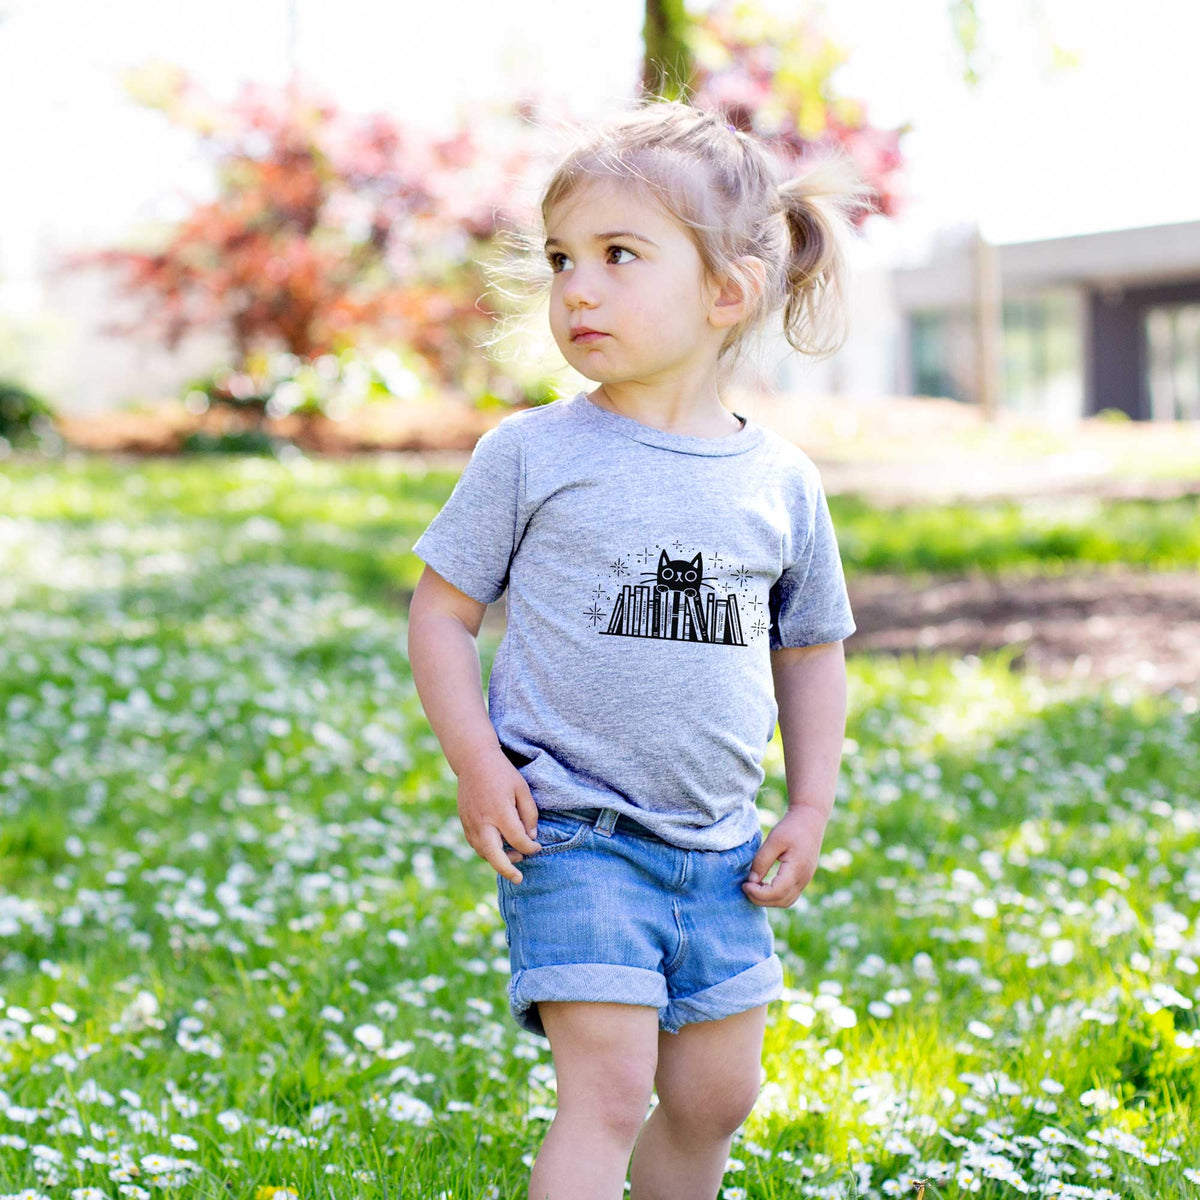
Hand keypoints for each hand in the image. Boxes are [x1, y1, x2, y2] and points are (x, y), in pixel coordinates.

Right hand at [456, 748, 541, 884]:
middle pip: (493, 855)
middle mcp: (483, 821)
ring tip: (514, 858)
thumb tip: (531, 837)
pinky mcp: (464, 822)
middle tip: (519, 878)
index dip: (530, 848)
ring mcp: (471, 823)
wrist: (473, 761)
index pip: (518, 840)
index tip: (537, 847)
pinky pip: (475, 844)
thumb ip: (529, 814)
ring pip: (483, 852)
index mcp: (500, 812)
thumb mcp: (522, 789)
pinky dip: (487, 851)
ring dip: (498, 860)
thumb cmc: (502, 773)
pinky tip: (499, 848)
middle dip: (507, 870)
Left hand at [742, 806, 828, 907]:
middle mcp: (803, 879)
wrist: (810, 819)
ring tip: (753, 887)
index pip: (777, 892)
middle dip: (761, 899)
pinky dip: (775, 896)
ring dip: (768, 900)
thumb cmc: (792, 827)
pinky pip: (789, 895)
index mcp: (797, 869)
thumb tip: (751, 881)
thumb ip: (762, 861)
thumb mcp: (774, 840)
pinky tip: (763, 885)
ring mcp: (805, 880)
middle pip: (781, 901)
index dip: (758, 893)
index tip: (744, 884)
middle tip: (745, 887)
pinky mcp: (803, 878)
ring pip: (786, 901)